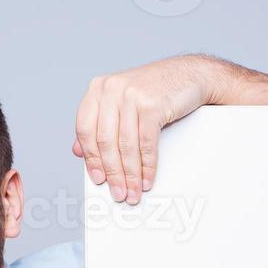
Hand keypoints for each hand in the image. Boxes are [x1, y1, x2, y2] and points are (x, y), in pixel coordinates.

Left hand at [73, 54, 217, 205]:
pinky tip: (146, 179)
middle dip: (113, 173)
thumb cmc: (155, 91)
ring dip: (130, 175)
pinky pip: (145, 144)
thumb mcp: (121, 103)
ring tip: (133, 192)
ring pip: (126, 146)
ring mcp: (131, 95)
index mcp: (98, 89)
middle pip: (105, 141)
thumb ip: (99, 124)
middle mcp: (111, 89)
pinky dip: (146, 166)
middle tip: (118, 193)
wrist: (190, 74)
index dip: (91, 159)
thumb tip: (77, 151)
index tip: (98, 179)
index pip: (85, 130)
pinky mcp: (152, 104)